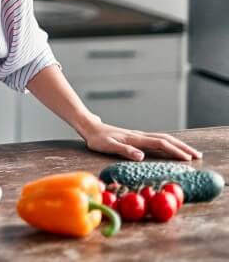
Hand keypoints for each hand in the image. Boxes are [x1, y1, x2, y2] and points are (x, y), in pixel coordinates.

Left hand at [79, 118, 201, 160]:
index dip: (174, 151)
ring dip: (177, 145)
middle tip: (197, 156)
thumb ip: (124, 150)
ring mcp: (138, 135)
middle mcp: (139, 136)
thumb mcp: (108, 146)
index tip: (187, 159)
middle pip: (166, 139)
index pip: (160, 144)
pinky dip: (168, 144)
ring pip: (163, 139)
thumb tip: (141, 156)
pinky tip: (170, 147)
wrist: (89, 126)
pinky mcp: (135, 137)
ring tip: (189, 152)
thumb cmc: (97, 139)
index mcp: (135, 138)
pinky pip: (156, 140)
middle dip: (182, 147)